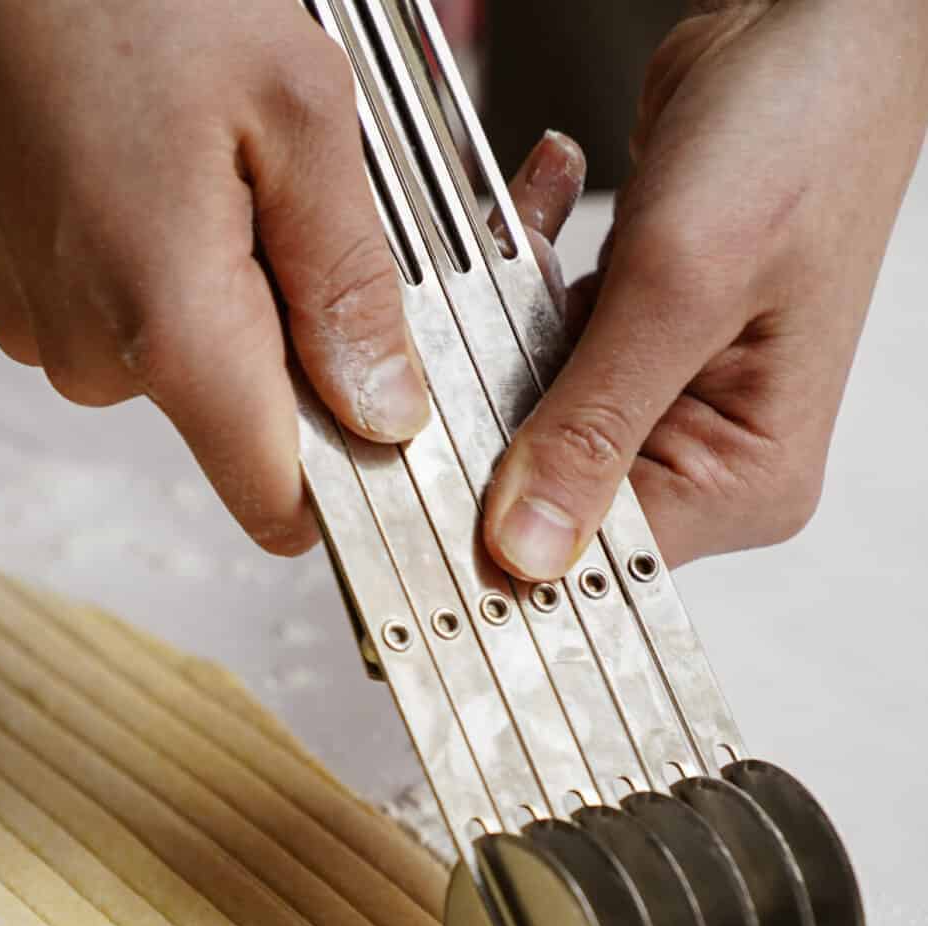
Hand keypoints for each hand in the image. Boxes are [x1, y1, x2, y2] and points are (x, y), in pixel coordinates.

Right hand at [0, 0, 434, 554]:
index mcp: (164, 333)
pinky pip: (131, 309)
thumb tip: (389, 412)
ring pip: (193, 355)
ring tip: (237, 149)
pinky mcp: (20, 289)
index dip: (356, 473)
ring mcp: (45, 329)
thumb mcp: (295, 106)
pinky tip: (177, 150)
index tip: (404, 405)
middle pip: (246, 418)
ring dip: (243, 279)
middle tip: (327, 193)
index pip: (280, 504)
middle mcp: (90, 360)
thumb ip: (351, 281)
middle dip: (306, 332)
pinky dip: (179, 252)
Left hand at [485, 0, 927, 579]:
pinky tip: (545, 199)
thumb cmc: (802, 129)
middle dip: (491, 403)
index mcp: (746, 477)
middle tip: (459, 333)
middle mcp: (705, 451)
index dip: (504, 532)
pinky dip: (519, 269)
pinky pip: (532, 338)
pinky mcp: (625, 336)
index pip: (596, 557)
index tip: (421, 494)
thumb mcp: (682, 285)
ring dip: (498, 320)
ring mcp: (661, 394)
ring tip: (519, 235)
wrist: (817, 14)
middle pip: (546, 486)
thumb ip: (591, 423)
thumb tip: (524, 552)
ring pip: (523, 407)